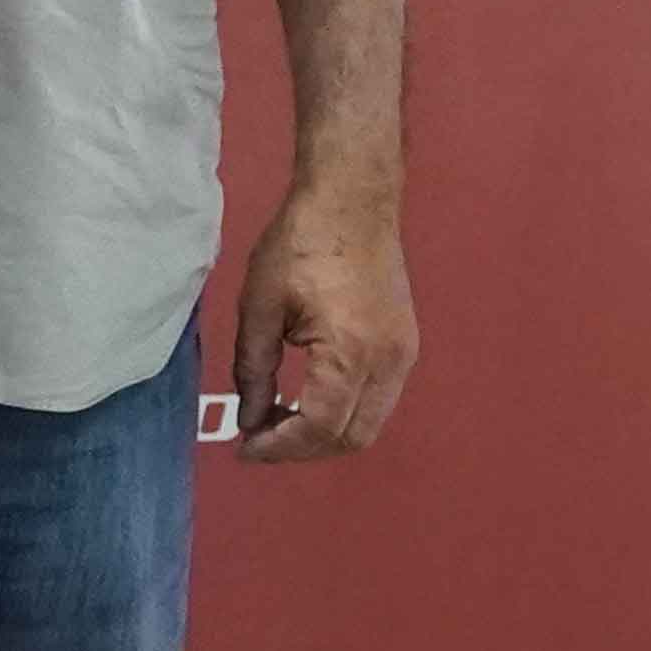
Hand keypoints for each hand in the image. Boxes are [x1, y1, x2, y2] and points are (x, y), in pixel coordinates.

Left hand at [233, 187, 416, 460]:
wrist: (352, 201)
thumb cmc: (300, 245)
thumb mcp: (260, 307)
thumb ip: (253, 370)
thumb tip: (250, 420)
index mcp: (351, 353)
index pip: (320, 426)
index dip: (280, 447)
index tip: (244, 448)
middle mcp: (389, 362)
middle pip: (353, 436)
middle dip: (303, 449)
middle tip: (257, 440)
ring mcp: (404, 355)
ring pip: (370, 423)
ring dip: (325, 434)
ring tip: (276, 421)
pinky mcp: (406, 346)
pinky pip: (379, 400)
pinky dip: (344, 413)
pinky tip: (305, 399)